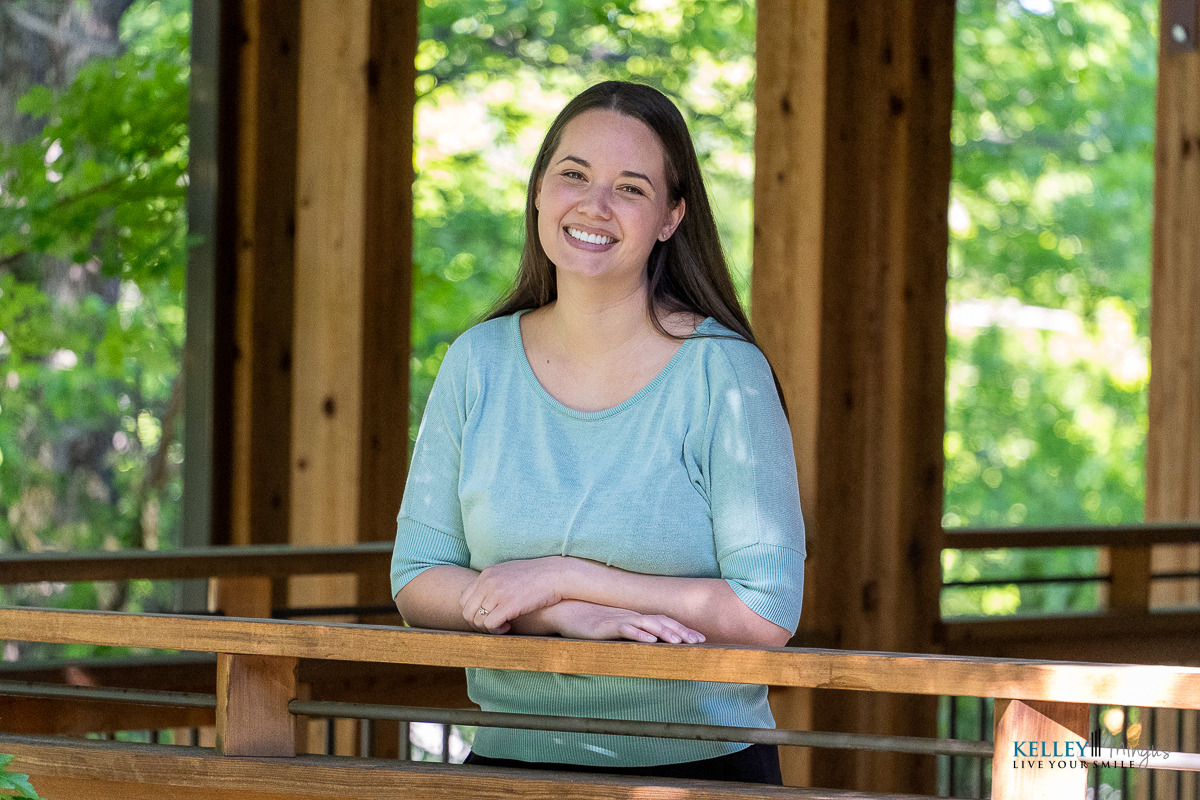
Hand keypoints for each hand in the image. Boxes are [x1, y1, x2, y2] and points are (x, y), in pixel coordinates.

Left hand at [459, 557, 569, 632]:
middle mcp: (488, 582)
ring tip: (503, 626)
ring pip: (477, 620)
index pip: (464, 598)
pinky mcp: (508, 605)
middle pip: (467, 611)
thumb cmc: (537, 576)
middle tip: (494, 625)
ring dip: (488, 628)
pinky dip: (497, 630)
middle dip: (478, 623)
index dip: (473, 612)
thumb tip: (485, 597)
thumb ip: (494, 582)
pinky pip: (490, 624)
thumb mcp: (509, 572)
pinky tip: (509, 627)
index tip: (488, 615)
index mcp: (487, 574)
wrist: (556, 575)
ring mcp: (497, 593)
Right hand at [546, 601, 705, 643]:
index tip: (700, 639)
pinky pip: (625, 629)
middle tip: (698, 641)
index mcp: (635, 618)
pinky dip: (639, 634)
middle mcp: (631, 617)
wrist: (565, 611)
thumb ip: (631, 634)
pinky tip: (650, 640)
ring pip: (647, 624)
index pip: (664, 622)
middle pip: (661, 621)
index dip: (682, 629)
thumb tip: (650, 644)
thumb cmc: (591, 622)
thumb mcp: (615, 629)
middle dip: (681, 631)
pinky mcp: (605, 627)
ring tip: (680, 641)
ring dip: (665, 632)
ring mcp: (619, 620)